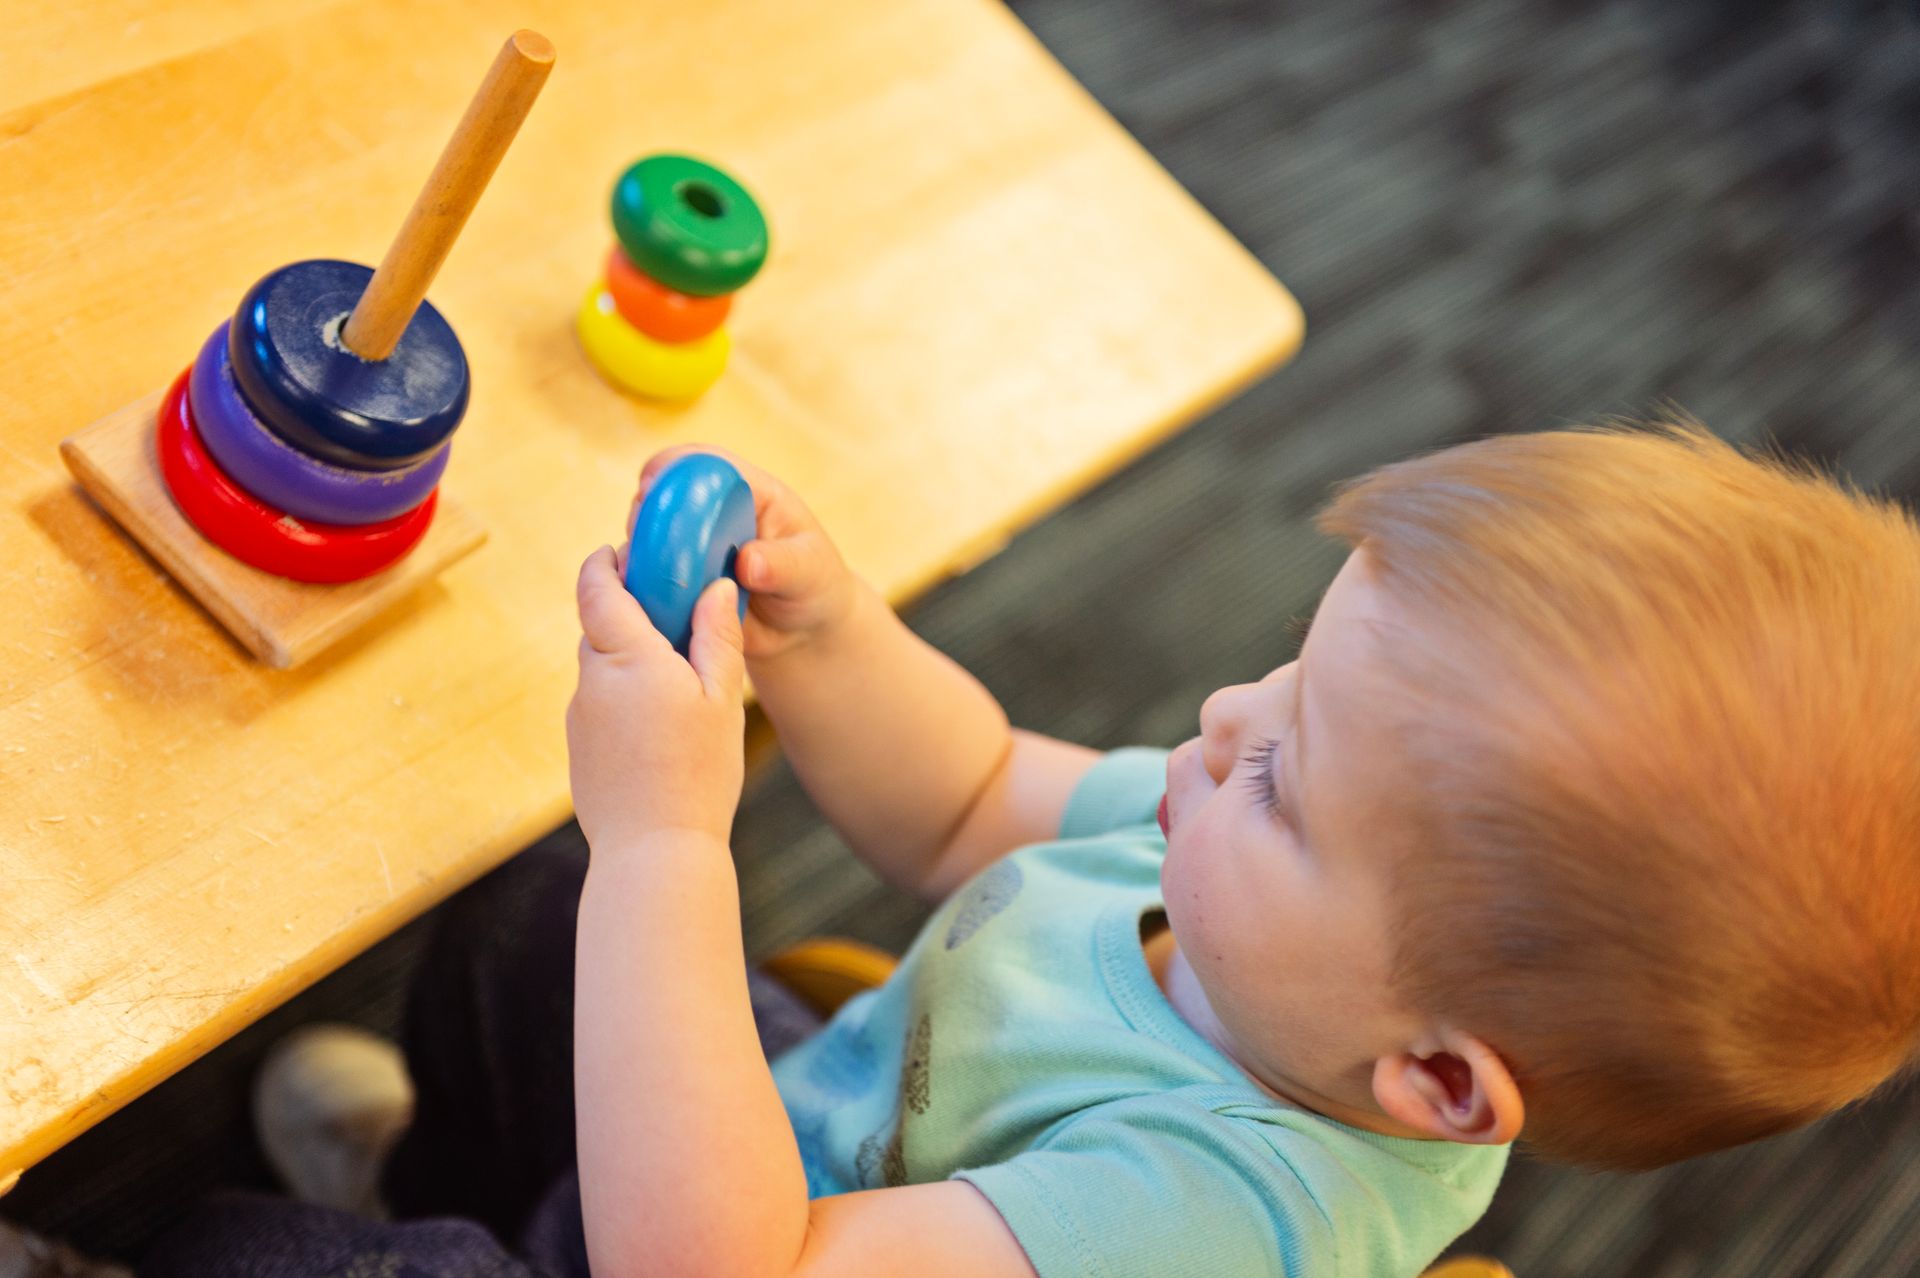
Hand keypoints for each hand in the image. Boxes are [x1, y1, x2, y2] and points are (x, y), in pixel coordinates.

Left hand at [566, 545, 744, 850]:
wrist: (655, 853)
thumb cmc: (697, 775)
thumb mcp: (722, 699)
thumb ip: (716, 636)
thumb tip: (715, 586)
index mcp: (628, 657)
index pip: (596, 586)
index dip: (606, 560)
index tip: (627, 551)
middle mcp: (593, 681)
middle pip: (600, 625)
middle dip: (632, 612)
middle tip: (676, 615)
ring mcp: (580, 716)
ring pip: (601, 668)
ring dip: (631, 660)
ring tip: (678, 681)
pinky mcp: (579, 748)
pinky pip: (600, 705)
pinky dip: (625, 700)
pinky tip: (661, 729)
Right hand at [631, 445, 856, 661]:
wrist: (805, 632)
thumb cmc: (815, 586)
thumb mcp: (811, 571)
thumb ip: (783, 564)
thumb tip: (747, 562)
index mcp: (748, 493)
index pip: (706, 462)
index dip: (673, 465)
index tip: (651, 486)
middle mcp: (713, 515)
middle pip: (664, 495)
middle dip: (644, 510)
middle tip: (638, 536)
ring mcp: (692, 550)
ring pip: (649, 538)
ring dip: (638, 552)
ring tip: (637, 573)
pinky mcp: (679, 584)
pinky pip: (650, 579)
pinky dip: (641, 586)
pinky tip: (641, 601)